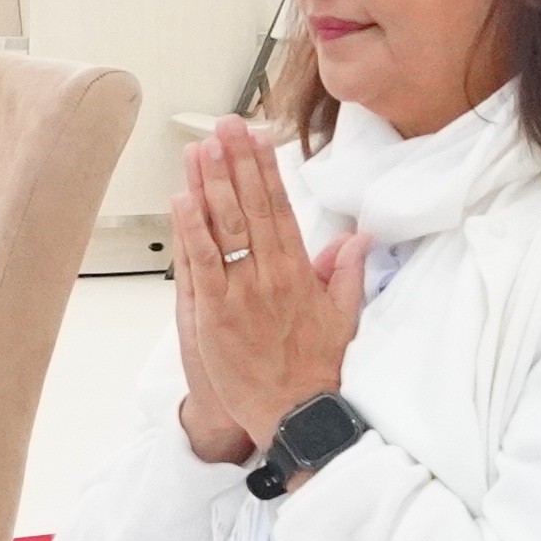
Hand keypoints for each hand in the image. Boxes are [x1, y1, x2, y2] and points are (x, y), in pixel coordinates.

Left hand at [166, 117, 361, 466]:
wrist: (296, 414)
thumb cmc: (317, 368)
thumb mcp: (343, 316)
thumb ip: (346, 272)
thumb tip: (358, 237)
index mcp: (299, 272)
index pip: (280, 208)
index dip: (267, 169)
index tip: (258, 137)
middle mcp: (270, 275)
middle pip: (250, 208)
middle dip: (237, 163)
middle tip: (225, 126)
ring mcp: (240, 294)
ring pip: (223, 229)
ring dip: (210, 185)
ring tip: (200, 148)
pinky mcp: (214, 316)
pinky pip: (200, 265)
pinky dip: (190, 230)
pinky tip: (182, 199)